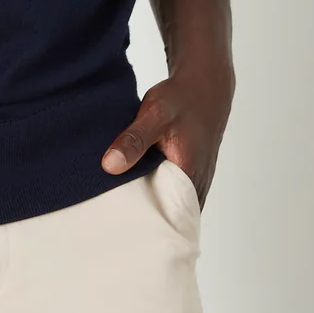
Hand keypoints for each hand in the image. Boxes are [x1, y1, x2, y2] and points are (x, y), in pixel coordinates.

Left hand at [100, 59, 233, 210]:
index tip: (115, 226)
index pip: (164, 217)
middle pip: (166, 215)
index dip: (141, 223)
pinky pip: (172, 194)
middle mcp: (196, 185)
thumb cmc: (181, 100)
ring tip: (119, 206)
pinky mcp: (191, 176)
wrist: (203, 86)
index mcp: (188, 176)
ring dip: (149, 205)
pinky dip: (155, 192)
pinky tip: (136, 185)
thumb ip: (134, 140)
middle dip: (142, 218)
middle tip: (111, 219)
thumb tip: (110, 166)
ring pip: (169, 205)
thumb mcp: (154, 114)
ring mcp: (196, 182)